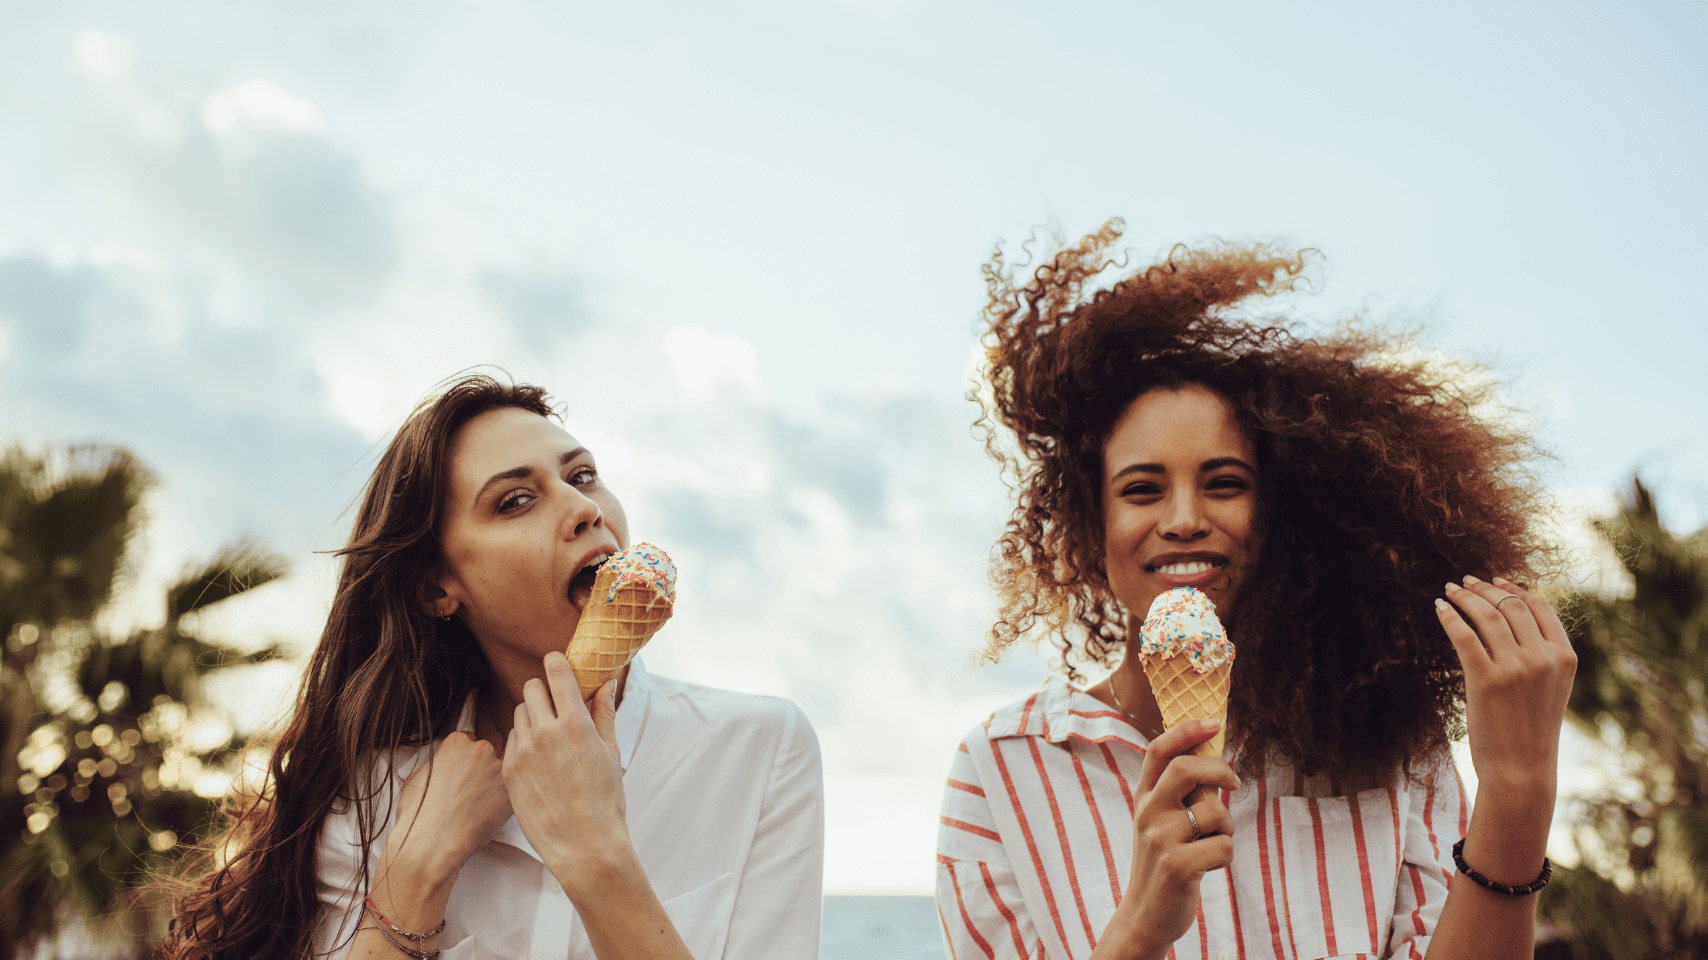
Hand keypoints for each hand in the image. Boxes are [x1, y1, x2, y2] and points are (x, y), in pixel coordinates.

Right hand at [379, 732, 511, 888]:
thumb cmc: (420, 813)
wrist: (433, 842)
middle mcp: (481, 749)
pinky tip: (487, 814)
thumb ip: (438, 763)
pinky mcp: (511, 791)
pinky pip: (510, 791)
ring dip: (493, 786)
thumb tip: (442, 765)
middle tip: (470, 792)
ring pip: (501, 773)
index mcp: (457, 741)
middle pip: (488, 754)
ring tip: (477, 806)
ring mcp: (498, 769)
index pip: (469, 741)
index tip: (463, 773)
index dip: (465, 760)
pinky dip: (502, 802)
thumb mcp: (418, 776)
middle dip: (481, 770)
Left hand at [502, 651, 631, 897]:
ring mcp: (523, 751)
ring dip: (531, 715)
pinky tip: (537, 758)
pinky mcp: (509, 770)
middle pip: (531, 688)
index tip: (558, 663)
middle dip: (543, 690)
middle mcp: (545, 732)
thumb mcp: (610, 751)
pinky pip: (510, 739)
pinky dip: (522, 740)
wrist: (583, 845)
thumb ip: (604, 712)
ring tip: (548, 735)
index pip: (556, 672)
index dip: (556, 662)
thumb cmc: (604, 800)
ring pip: (518, 713)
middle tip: (556, 704)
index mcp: (574, 723)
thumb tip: (606, 682)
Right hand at [1099, 719, 1240, 959]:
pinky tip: (1208, 867)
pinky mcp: (1178, 866)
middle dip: (1220, 770)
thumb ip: (1178, 794)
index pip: (1159, 751)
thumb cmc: (1163, 862)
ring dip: (1227, 828)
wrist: (1145, 915)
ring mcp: (1160, 839)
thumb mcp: (1159, 823)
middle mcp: (1147, 813)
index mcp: (1143, 798)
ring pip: (1216, 812)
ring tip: (1212, 844)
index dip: (1187, 731)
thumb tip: (1215, 763)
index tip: (1214, 723)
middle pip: (1186, 768)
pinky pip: (1224, 846)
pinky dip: (1226, 856)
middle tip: (1233, 784)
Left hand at [1436, 576, 1576, 794]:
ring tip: (1450, 590)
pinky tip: (1439, 608)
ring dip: (1465, 597)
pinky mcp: (1486, 680)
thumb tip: (1510, 621)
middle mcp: (1543, 658)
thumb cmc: (1532, 731)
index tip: (1496, 579)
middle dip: (1485, 588)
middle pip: (1511, 606)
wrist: (1522, 769)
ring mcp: (1516, 668)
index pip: (1540, 608)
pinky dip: (1449, 617)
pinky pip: (1464, 635)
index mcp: (1564, 658)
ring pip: (1487, 615)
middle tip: (1465, 581)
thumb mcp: (1550, 689)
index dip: (1516, 588)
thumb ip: (1540, 657)